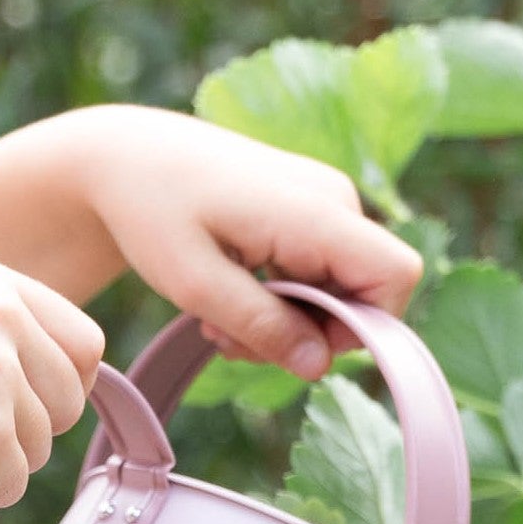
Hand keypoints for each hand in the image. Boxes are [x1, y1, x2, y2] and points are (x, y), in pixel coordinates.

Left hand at [63, 106, 422, 378]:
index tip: (297, 347)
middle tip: (230, 342)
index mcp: (315, 210)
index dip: (365, 327)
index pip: (395, 275)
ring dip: (281, 323)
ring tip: (217, 323)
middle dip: (305, 335)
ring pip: (335, 292)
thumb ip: (261, 325)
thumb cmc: (152, 211)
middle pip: (361, 295)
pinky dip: (277, 301)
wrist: (127, 157)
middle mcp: (333, 200)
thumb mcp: (195, 284)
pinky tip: (227, 299)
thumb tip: (318, 366)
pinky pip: (316, 275)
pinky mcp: (307, 212)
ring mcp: (323, 203)